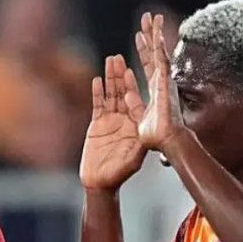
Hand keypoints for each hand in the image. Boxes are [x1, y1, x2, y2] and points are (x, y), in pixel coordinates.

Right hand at [80, 54, 147, 191]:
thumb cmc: (119, 174)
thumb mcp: (133, 159)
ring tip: (109, 61)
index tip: (131, 70)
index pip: (134, 100)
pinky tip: (96, 80)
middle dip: (119, 75)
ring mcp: (110, 121)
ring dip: (109, 78)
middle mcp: (124, 119)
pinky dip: (96, 92)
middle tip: (118, 58)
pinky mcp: (97, 125)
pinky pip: (97, 105)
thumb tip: (146, 132)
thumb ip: (139, 144)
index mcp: (134, 124)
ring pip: (110, 94)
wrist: (100, 183)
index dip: (132, 85)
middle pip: (121, 92)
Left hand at [135, 13, 186, 149]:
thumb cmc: (156, 135)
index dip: (143, 49)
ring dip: (154, 33)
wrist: (167, 141)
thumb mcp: (138, 117)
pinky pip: (161, 58)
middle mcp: (160, 80)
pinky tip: (156, 30)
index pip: (147, 64)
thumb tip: (127, 94)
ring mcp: (164, 79)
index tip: (139, 36)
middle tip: (147, 18)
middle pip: (154, 52)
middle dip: (150, 35)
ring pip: (159, 51)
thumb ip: (134, 104)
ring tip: (150, 16)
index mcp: (154, 88)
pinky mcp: (165, 81)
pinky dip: (159, 44)